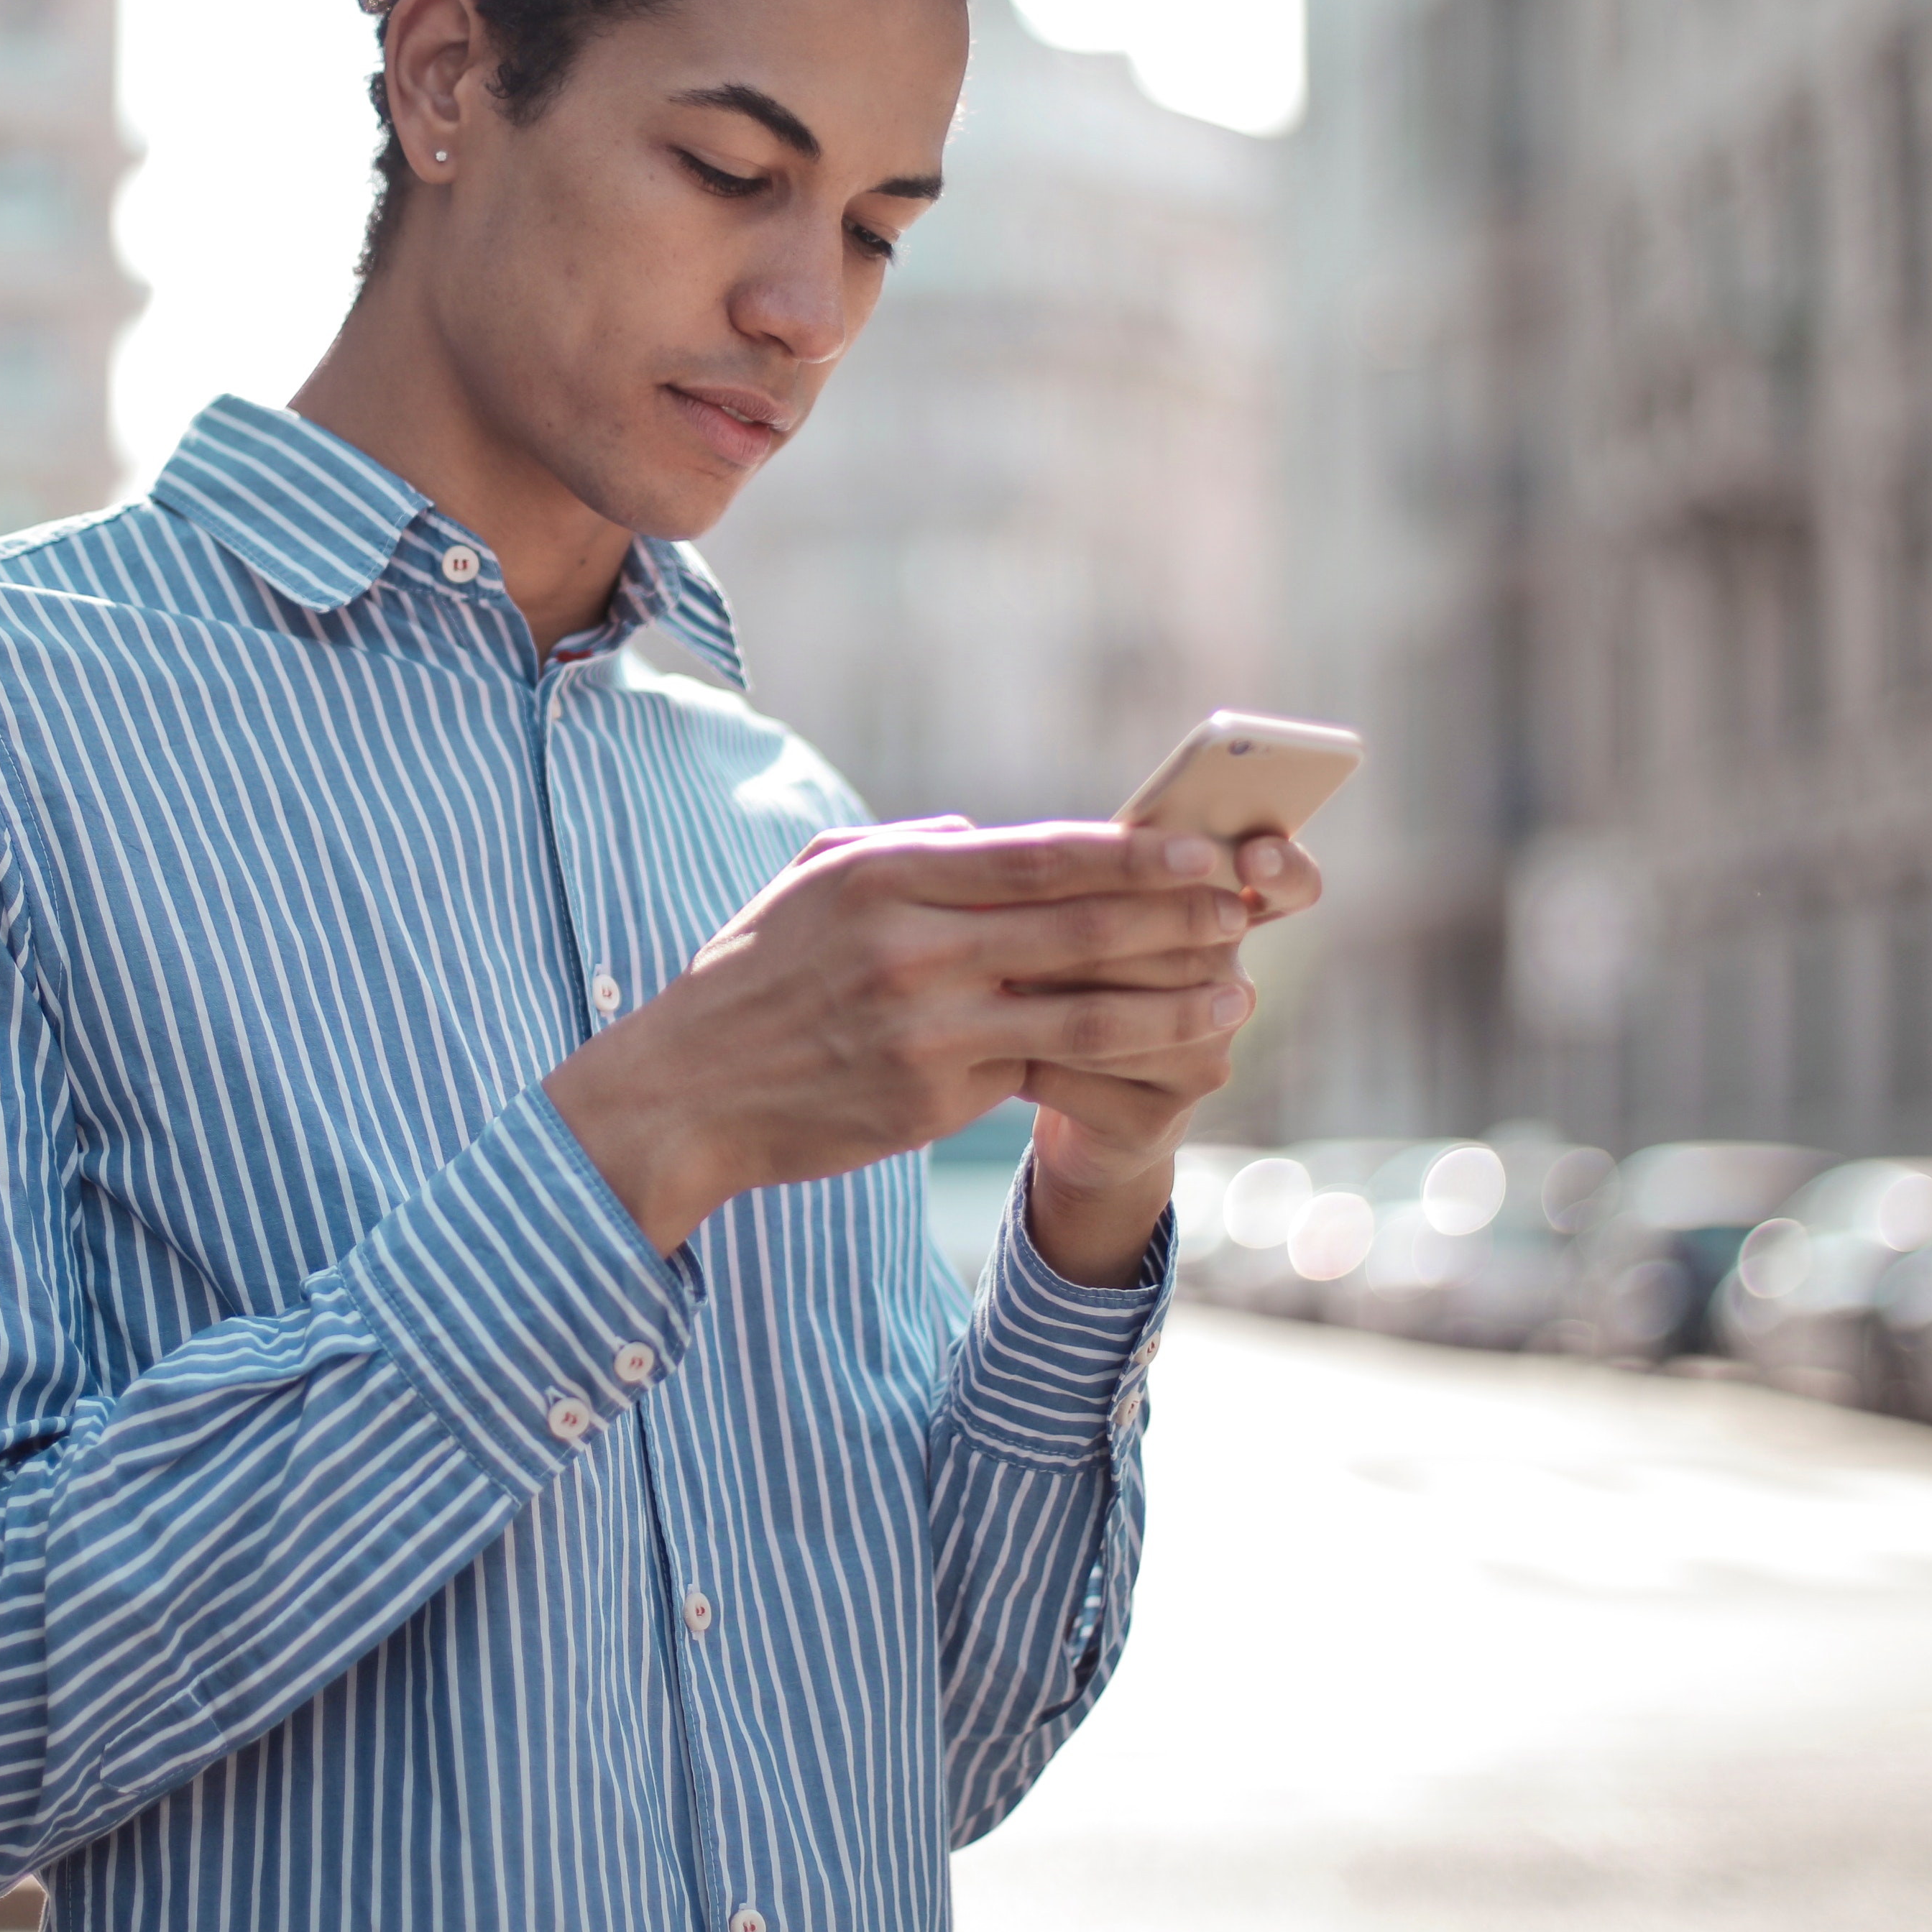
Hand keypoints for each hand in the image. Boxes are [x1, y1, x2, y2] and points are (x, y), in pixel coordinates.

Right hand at [544, 822, 1257, 1255]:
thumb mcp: (811, 884)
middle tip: (1247, 911)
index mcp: (886, 875)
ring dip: (1173, 1001)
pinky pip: (1045, 1072)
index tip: (1205, 850)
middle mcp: (911, 943)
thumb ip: (905, 851)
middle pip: (1080, 924)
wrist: (683, 1096)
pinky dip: (1117, 1063)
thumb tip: (983, 836)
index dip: (1136, 854)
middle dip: (1179, 918)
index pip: (1042, 854)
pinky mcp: (932, 1095)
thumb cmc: (752, 980)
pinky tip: (1171, 1059)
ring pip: (1082, 1008)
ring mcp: (925, 1025)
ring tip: (1237, 995)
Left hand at [1023, 832, 1324, 1284]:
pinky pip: (1090, 1078)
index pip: (1290, 885)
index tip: (1252, 857)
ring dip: (1050, 997)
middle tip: (1016, 932)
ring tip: (992, 984)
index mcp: (1223, 922)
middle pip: (1181, 950)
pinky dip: (1035, 1060)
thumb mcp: (1083, 912)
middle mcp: (1232, 988)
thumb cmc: (1068, 976)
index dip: (1283, 868)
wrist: (1065, 1093)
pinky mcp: (1162, 1116)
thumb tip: (1009, 824)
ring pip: (1128, 1015)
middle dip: (1092, 938)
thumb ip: (1090, 870)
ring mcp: (1205, 1055)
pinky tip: (996, 1050)